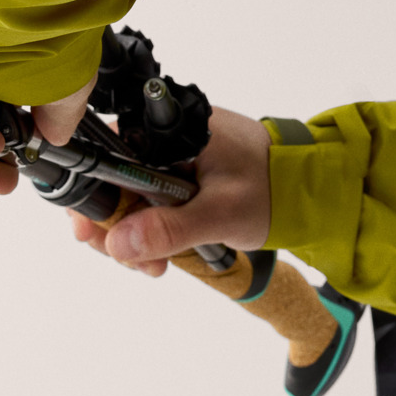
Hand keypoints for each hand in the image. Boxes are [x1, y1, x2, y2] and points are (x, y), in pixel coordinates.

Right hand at [70, 105, 271, 275]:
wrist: (307, 189)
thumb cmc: (273, 188)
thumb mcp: (222, 213)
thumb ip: (171, 228)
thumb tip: (117, 244)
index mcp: (173, 130)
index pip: (107, 151)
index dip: (89, 193)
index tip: (87, 231)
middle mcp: (167, 137)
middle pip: (111, 178)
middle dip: (111, 225)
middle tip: (123, 260)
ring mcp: (172, 158)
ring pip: (129, 196)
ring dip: (130, 235)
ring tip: (152, 266)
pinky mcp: (181, 176)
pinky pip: (149, 202)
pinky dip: (149, 230)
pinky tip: (159, 257)